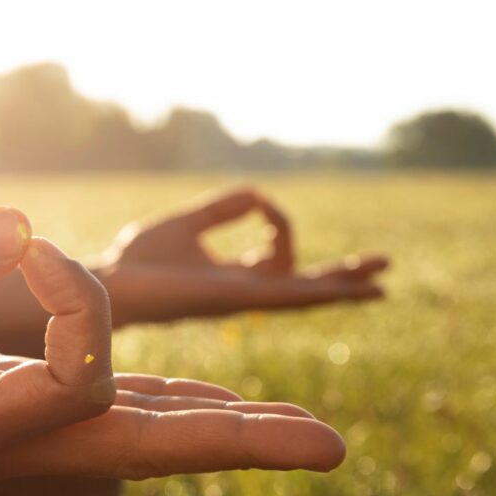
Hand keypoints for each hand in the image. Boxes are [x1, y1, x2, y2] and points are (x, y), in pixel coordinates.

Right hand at [0, 207, 342, 477]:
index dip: (77, 297)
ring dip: (220, 431)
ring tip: (299, 431)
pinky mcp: (12, 417)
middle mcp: (2, 449)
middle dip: (238, 442)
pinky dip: (168, 408)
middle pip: (143, 450)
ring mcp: (13, 440)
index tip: (22, 240)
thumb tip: (24, 227)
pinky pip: (107, 420)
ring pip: (135, 441)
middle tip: (333, 448)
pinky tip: (211, 404)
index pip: (79, 376)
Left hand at [100, 187, 388, 324]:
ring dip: (344, 286)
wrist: (112, 281)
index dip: (278, 221)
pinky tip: (354, 291)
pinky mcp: (239, 300)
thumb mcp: (189, 223)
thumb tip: (259, 195)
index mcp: (233, 277)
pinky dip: (324, 292)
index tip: (260, 202)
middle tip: (383, 268)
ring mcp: (245, 300)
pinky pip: (291, 296)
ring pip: (306, 295)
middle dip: (341, 276)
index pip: (278, 255)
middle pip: (304, 286)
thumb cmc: (139, 259)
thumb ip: (224, 209)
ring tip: (382, 284)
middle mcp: (244, 293)